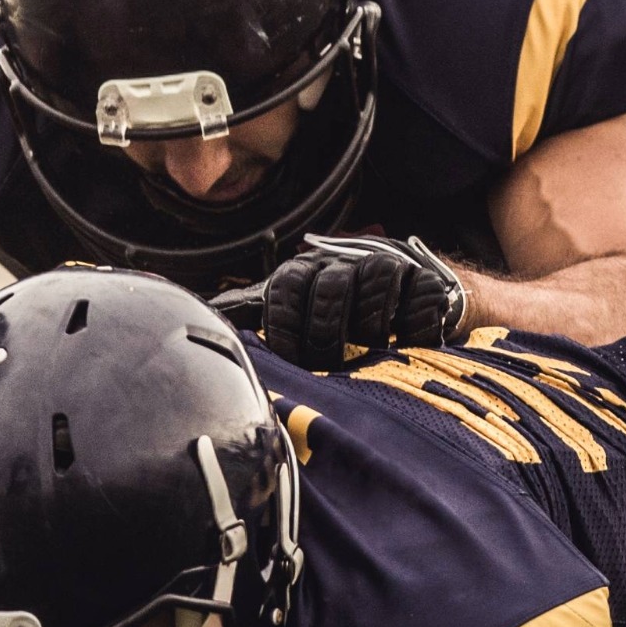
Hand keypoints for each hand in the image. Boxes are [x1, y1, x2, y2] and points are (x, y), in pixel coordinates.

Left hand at [223, 234, 466, 368]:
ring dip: (371, 329)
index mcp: (303, 271)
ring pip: (374, 287)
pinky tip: (405, 341)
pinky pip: (417, 299)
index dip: (286, 330)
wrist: (407, 297)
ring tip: (371, 348)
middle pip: (329, 291)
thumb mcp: (292, 310)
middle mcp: (341, 261)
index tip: (292, 361)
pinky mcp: (424, 279)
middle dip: (327, 337)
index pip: (285, 289)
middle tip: (332, 365)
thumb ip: (250, 312)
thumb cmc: (339, 314)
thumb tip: (202, 317)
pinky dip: (413, 328)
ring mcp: (385, 265)